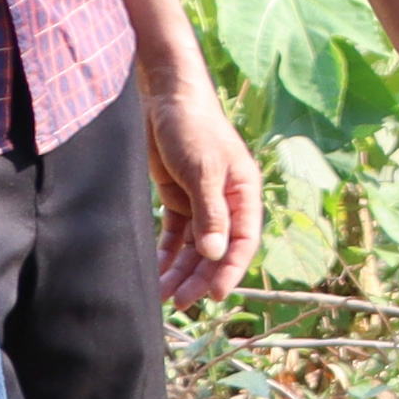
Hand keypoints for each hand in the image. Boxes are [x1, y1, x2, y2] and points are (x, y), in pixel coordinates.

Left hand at [136, 59, 265, 307]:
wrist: (162, 97)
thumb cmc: (192, 127)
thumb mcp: (204, 170)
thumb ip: (211, 214)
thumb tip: (215, 255)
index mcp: (244, 193)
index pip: (243, 241)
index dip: (231, 270)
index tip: (215, 295)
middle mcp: (226, 202)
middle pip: (217, 250)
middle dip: (200, 277)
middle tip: (180, 302)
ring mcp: (201, 201)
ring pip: (194, 247)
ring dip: (181, 271)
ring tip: (163, 295)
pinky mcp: (177, 197)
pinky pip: (174, 235)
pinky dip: (166, 253)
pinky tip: (155, 272)